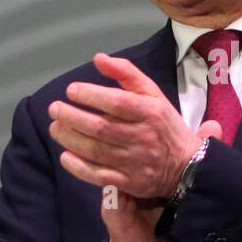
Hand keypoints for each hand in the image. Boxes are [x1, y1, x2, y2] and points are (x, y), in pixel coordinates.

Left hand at [48, 52, 220, 199]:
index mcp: (150, 112)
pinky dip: (79, 168)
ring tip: (55, 127)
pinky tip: (65, 157)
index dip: (91, 95)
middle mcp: (143, 137)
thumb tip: (98, 58)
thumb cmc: (164, 124)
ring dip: (70, 139)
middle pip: (102, 128)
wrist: (187, 165)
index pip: (117, 102)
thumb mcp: (153, 94)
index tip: (71, 90)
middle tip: (54, 109)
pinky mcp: (130, 182)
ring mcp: (136, 162)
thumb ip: (127, 73)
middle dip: (73, 117)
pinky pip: (100, 176)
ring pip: (97, 151)